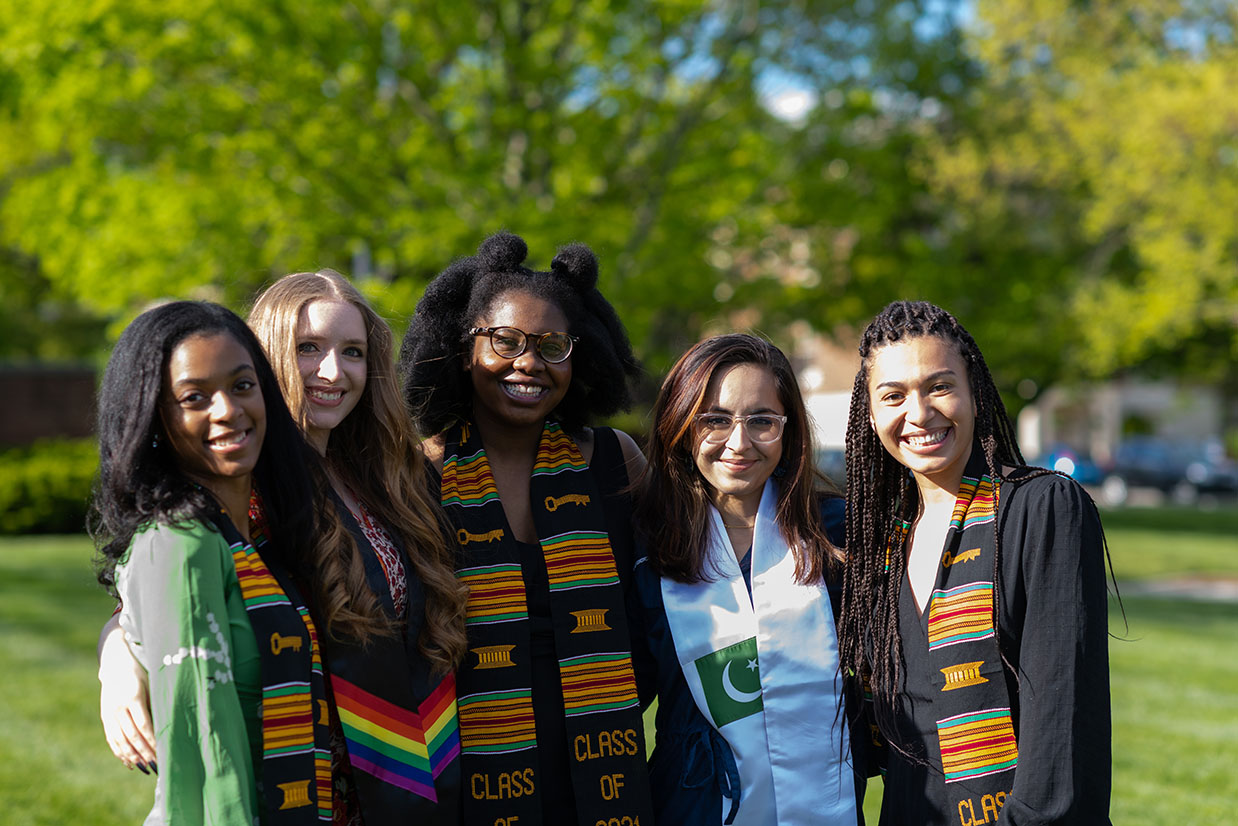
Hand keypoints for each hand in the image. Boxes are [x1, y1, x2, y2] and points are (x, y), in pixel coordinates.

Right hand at [98, 615, 156, 771]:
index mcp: (133, 695)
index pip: (144, 724)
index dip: (153, 740)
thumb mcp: (151, 680)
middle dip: (145, 752)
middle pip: (132, 735)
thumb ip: (157, 699)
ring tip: (145, 767)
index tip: (164, 750)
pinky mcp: (104, 716)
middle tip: (157, 765)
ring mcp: (109, 712)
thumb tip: (172, 719)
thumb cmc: (141, 669)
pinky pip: (111, 738)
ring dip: (132, 756)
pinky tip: (128, 762)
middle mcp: (119, 705)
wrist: (115, 659)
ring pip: (120, 740)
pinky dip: (119, 752)